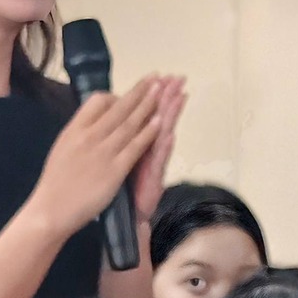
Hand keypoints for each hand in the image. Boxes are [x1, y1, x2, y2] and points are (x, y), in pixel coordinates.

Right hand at [27, 79, 162, 242]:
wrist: (52, 209)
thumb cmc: (56, 181)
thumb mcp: (63, 146)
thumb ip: (79, 132)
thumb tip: (93, 120)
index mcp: (75, 128)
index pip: (98, 101)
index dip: (116, 96)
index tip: (126, 97)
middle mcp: (90, 135)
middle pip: (119, 107)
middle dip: (140, 90)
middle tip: (155, 77)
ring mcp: (103, 152)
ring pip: (130, 123)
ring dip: (148, 106)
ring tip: (162, 91)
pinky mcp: (115, 170)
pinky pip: (135, 147)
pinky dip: (148, 132)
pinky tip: (160, 122)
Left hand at [131, 76, 186, 222]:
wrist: (127, 220)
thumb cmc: (122, 191)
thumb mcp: (119, 161)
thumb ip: (123, 141)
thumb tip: (117, 119)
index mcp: (136, 144)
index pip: (146, 114)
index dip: (155, 96)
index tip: (161, 76)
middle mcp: (149, 152)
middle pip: (159, 119)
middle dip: (168, 98)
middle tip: (178, 78)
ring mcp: (153, 165)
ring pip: (162, 135)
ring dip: (171, 116)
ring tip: (179, 96)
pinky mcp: (153, 181)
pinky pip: (158, 162)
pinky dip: (164, 148)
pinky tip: (169, 134)